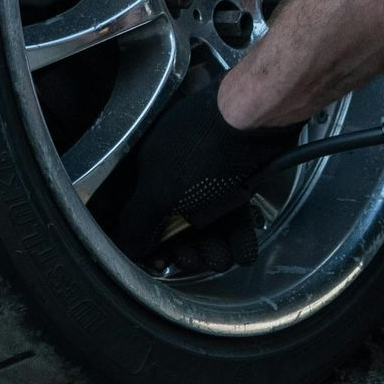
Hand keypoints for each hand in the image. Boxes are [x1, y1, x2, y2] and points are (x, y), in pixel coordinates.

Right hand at [115, 82, 302, 271]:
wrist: (258, 121)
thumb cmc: (204, 150)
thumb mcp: (159, 192)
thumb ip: (136, 224)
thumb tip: (125, 248)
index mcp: (146, 170)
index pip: (141, 215)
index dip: (151, 243)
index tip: (163, 263)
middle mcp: (172, 170)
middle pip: (176, 223)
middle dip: (188, 249)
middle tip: (199, 260)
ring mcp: (206, 173)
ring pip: (207, 222)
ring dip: (215, 248)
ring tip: (224, 257)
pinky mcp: (236, 176)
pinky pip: (233, 214)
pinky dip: (238, 236)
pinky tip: (242, 249)